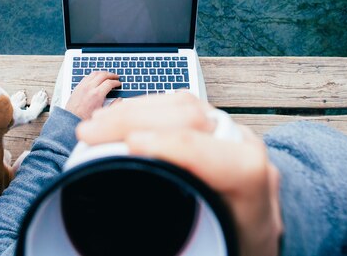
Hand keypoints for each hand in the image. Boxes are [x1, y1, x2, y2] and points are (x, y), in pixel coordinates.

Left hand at [64, 71, 120, 119]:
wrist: (70, 121)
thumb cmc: (85, 119)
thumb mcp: (101, 113)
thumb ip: (113, 105)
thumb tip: (119, 100)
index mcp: (97, 95)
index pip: (109, 83)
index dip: (116, 82)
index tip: (118, 83)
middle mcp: (89, 88)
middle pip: (103, 75)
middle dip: (111, 75)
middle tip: (116, 76)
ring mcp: (82, 86)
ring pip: (94, 73)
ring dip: (102, 73)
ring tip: (107, 75)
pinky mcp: (77, 87)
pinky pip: (87, 77)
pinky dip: (93, 75)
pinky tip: (96, 78)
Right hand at [76, 92, 282, 255]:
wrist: (256, 231)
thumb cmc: (234, 243)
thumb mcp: (211, 252)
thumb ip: (175, 244)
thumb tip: (113, 247)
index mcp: (252, 189)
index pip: (220, 157)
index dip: (176, 147)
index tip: (131, 146)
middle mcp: (242, 151)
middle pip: (193, 117)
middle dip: (133, 119)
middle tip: (90, 134)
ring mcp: (225, 134)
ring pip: (181, 104)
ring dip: (130, 111)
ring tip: (94, 127)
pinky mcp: (208, 127)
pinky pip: (176, 106)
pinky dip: (139, 110)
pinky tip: (114, 120)